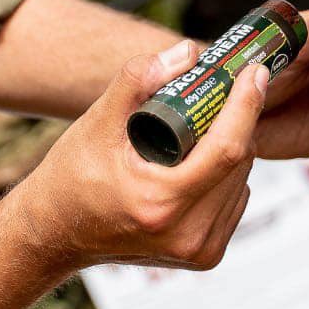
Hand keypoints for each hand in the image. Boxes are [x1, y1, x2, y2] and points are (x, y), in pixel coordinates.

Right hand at [7, 41, 265, 271]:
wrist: (55, 234)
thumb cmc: (71, 178)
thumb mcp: (97, 122)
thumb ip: (139, 80)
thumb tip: (188, 52)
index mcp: (161, 202)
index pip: (226, 149)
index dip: (245, 105)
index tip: (253, 72)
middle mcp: (187, 234)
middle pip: (239, 162)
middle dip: (234, 122)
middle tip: (215, 95)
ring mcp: (199, 250)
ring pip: (243, 181)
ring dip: (232, 149)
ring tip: (198, 132)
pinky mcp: (205, 256)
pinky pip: (235, 201)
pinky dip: (226, 176)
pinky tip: (198, 164)